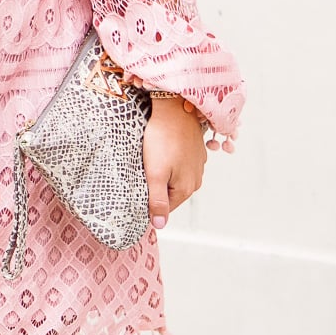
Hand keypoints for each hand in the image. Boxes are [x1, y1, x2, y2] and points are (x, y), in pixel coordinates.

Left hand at [142, 98, 206, 231]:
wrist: (175, 110)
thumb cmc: (162, 140)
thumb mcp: (155, 174)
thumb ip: (157, 201)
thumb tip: (159, 225)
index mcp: (186, 189)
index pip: (165, 209)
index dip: (150, 204)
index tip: (137, 192)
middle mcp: (196, 180)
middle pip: (171, 194)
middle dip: (156, 189)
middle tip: (143, 174)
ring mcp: (198, 165)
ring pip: (175, 179)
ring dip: (163, 175)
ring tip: (152, 162)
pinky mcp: (195, 152)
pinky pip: (180, 165)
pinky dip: (170, 163)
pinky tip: (162, 153)